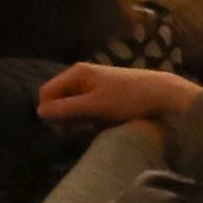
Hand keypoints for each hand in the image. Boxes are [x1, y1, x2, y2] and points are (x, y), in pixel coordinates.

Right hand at [34, 63, 200, 130]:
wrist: (163, 94)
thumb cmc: (127, 99)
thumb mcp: (94, 107)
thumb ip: (66, 109)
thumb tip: (39, 112)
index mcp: (76, 73)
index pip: (46, 93)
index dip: (50, 113)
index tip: (65, 128)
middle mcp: (81, 75)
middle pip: (58, 100)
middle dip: (66, 118)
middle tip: (84, 128)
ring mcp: (93, 83)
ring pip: (72, 106)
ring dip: (79, 120)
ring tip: (96, 126)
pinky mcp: (103, 92)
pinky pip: (86, 107)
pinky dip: (90, 117)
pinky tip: (103, 123)